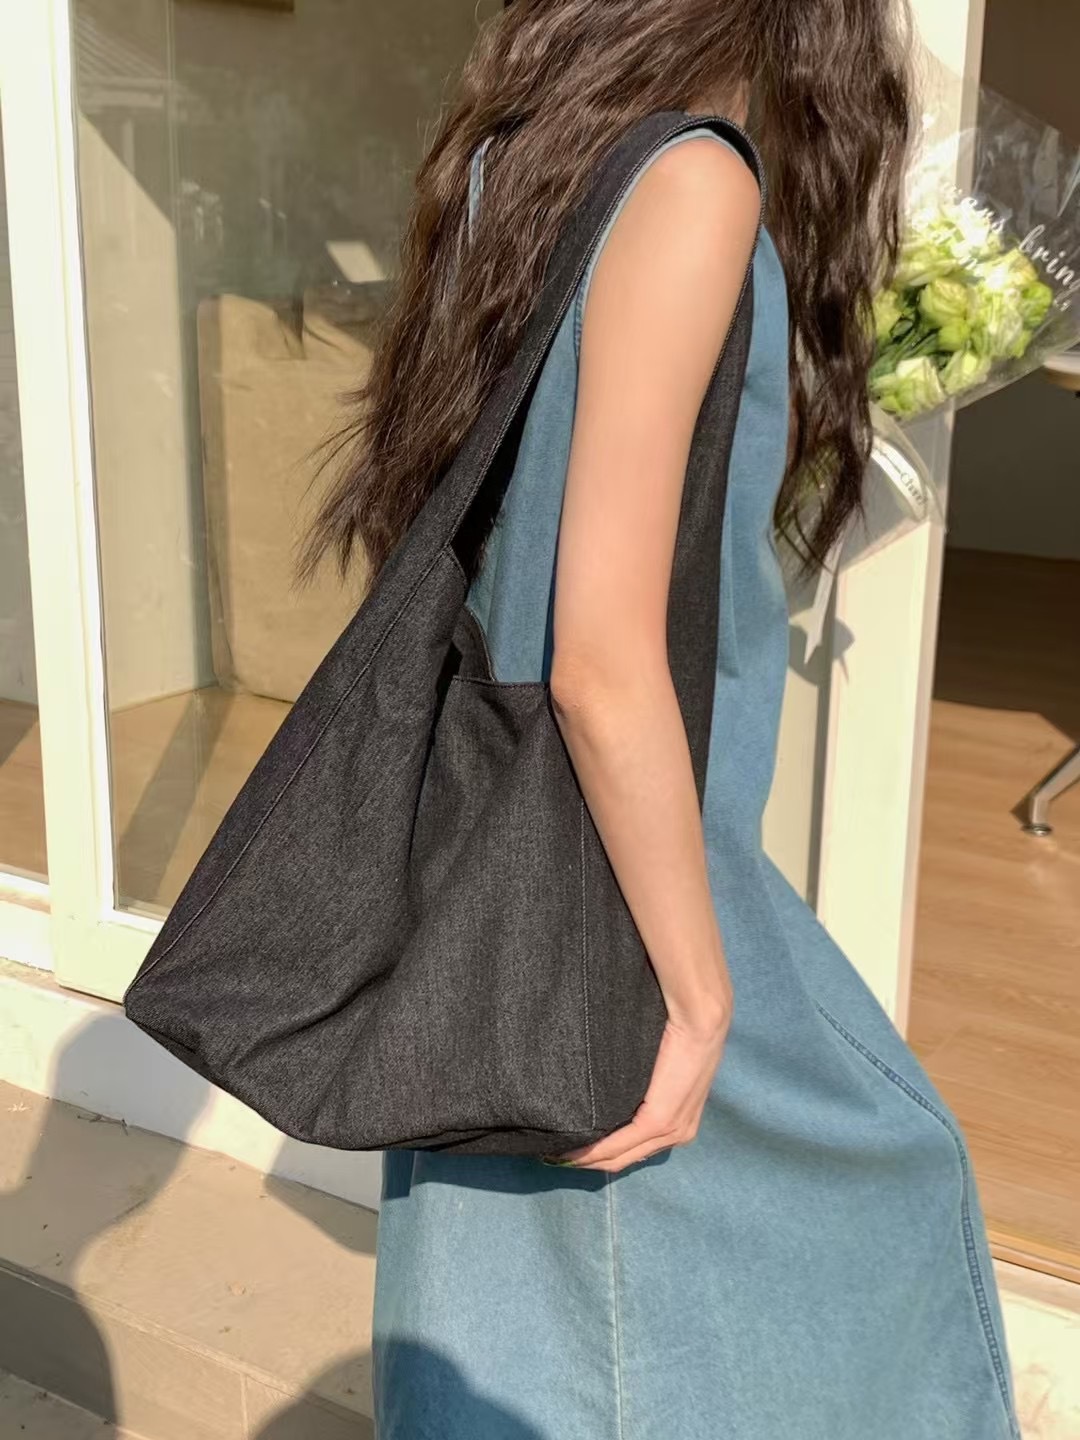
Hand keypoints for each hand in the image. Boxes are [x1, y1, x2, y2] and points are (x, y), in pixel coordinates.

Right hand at [558, 991, 731, 1173]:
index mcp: (682, 1124)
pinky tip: (569, 1148)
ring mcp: (670, 1132)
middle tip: (556, 1152)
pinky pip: (617, 1145)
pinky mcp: (658, 1121)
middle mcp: (678, 1135)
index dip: (604, 1153)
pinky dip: (591, 1151)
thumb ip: (642, 1086)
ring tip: (556, 1151)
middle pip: (624, 1160)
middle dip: (589, 1161)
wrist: (698, 1018)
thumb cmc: (677, 1031)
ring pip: (618, 1159)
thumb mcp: (660, 1067)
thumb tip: (609, 1088)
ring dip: (586, 1158)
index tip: (573, 1146)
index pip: (636, 1150)